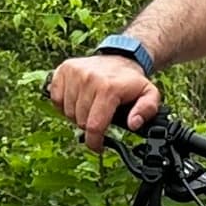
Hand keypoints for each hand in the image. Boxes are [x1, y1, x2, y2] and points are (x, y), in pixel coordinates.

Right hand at [47, 52, 161, 150]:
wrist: (120, 57)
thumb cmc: (131, 81)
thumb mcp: (149, 94)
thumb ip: (147, 110)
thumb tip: (133, 124)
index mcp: (109, 88)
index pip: (94, 125)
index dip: (95, 142)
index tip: (98, 147)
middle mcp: (89, 78)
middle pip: (80, 121)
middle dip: (89, 127)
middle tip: (99, 120)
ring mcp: (74, 73)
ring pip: (67, 112)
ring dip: (77, 116)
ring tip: (90, 109)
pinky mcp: (63, 70)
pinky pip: (56, 99)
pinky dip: (64, 105)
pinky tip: (77, 101)